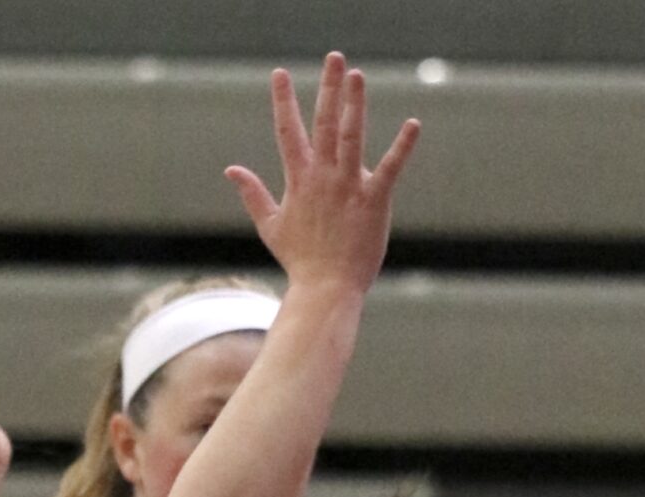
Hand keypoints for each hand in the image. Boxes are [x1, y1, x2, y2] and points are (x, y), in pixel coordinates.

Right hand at [226, 55, 418, 301]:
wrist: (325, 291)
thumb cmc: (300, 261)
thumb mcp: (270, 225)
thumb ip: (253, 193)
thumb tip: (231, 169)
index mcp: (299, 180)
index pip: (287, 132)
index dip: (283, 101)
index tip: (280, 74)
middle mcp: (323, 177)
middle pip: (324, 123)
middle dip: (328, 89)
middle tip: (335, 58)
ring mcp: (349, 187)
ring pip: (352, 136)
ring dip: (355, 104)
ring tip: (357, 75)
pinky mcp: (374, 201)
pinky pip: (391, 168)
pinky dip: (402, 146)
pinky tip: (413, 123)